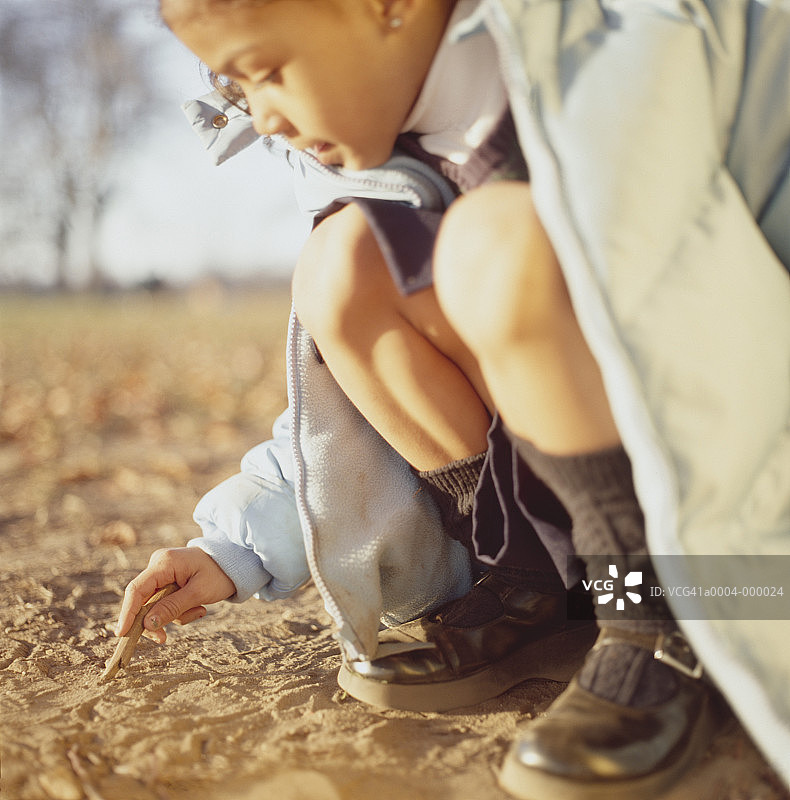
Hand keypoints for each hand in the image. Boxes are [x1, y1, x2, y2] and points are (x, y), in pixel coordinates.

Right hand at [115, 547, 235, 643]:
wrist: (234, 564)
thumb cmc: (219, 573)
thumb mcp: (198, 593)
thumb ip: (172, 608)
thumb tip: (146, 625)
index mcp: (164, 563)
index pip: (136, 590)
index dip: (127, 613)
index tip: (121, 634)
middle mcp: (158, 566)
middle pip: (143, 601)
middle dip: (156, 620)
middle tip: (163, 639)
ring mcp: (162, 574)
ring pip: (155, 606)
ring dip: (175, 615)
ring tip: (199, 610)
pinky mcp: (168, 582)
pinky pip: (165, 603)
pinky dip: (179, 611)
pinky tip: (198, 607)